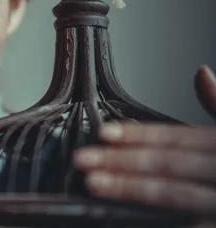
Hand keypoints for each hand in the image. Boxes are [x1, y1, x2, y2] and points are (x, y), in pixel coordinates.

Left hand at [73, 65, 215, 222]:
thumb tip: (201, 72)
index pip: (178, 137)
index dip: (140, 134)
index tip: (104, 132)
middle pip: (169, 164)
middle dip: (123, 160)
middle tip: (84, 159)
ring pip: (174, 194)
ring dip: (132, 188)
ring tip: (95, 184)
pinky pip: (189, 223)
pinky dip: (158, 221)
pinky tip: (125, 219)